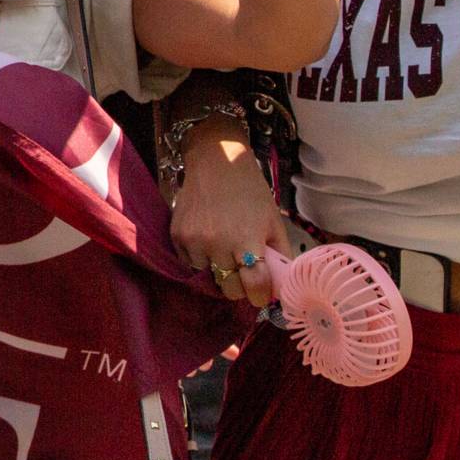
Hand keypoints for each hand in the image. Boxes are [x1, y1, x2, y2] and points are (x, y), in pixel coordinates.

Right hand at [169, 140, 281, 308]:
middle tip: (244, 274)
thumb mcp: (272, 221)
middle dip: (240, 286)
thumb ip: (279, 254)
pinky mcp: (177, 236)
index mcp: (247, 241)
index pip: (253, 286)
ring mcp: (194, 241)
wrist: (215, 163)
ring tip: (224, 253)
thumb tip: (282, 284)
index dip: (259, 297)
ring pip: (208, 277)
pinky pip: (190, 263)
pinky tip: (208, 242)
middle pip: (230, 289)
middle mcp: (218, 244)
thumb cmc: (250, 192)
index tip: (260, 296)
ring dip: (218, 271)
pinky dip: (200, 259)